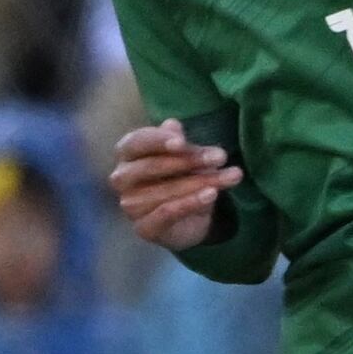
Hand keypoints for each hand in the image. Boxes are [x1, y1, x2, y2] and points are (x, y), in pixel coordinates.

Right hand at [112, 118, 242, 248]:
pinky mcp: (144, 228)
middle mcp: (122, 178)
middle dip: (188, 160)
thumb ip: (180, 143)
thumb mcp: (187, 155)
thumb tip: (173, 125)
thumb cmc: (182, 177)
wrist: (191, 218)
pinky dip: (190, 203)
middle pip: (151, 166)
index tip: (182, 142)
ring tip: (230, 176)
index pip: (136, 142)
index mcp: (128, 153)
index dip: (157, 140)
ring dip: (199, 182)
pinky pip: (166, 213)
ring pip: (164, 190)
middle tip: (220, 156)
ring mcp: (130, 205)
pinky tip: (211, 194)